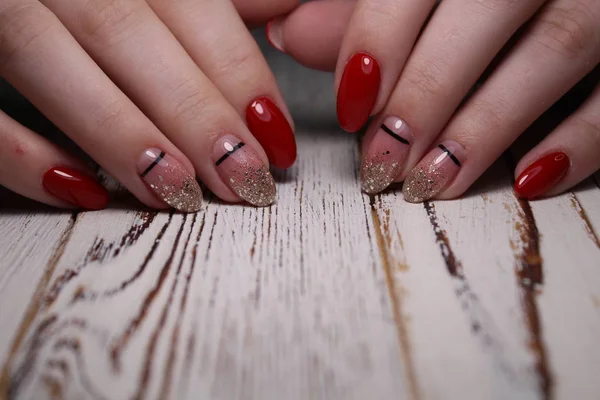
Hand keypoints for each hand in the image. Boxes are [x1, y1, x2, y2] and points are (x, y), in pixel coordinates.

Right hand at [0, 0, 298, 211]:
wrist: (15, 1)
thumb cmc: (95, 1)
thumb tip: (288, 15)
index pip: (190, 4)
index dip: (239, 75)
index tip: (276, 139)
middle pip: (125, 32)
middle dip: (193, 112)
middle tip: (243, 179)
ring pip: (46, 56)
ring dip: (119, 134)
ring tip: (177, 193)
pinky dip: (19, 153)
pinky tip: (78, 190)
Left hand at [268, 0, 599, 200]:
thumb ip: (356, 4)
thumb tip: (290, 34)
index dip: (380, 38)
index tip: (351, 105)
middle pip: (485, 12)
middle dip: (427, 95)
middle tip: (383, 163)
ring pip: (551, 51)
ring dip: (487, 128)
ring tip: (433, 184)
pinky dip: (580, 141)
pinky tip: (528, 179)